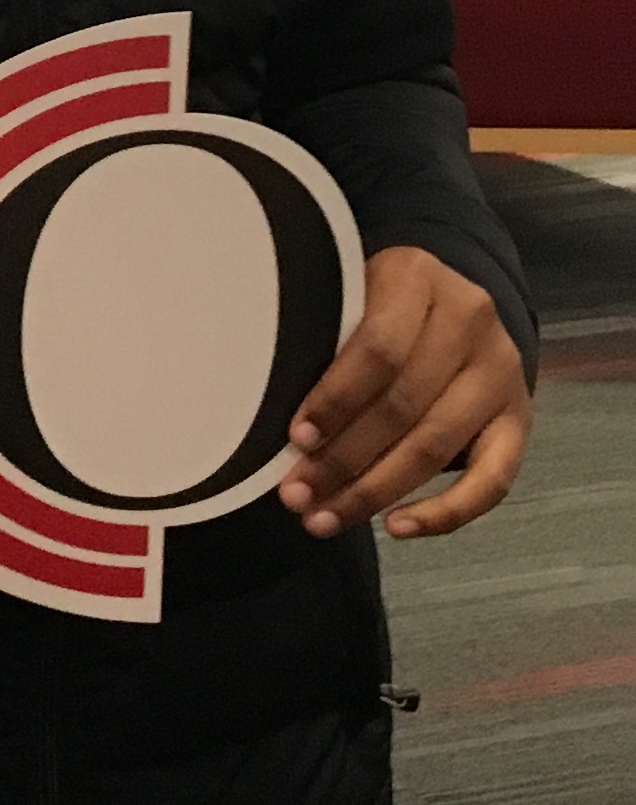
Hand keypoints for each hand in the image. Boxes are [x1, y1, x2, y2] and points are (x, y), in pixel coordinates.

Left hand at [278, 242, 530, 542]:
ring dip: (375, 491)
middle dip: (343, 460)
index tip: (295, 440)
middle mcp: (470, 320)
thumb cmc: (377, 309)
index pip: (377, 348)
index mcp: (416, 277)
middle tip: (297, 496)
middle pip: (403, 405)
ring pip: (436, 447)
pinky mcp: (519, 419)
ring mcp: (501, 371)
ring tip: (325, 518)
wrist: (448, 304)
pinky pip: (492, 481)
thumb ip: (325, 344)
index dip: (334, 400)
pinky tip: (396, 527)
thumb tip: (285, 428)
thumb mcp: (349, 300)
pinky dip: (444, 512)